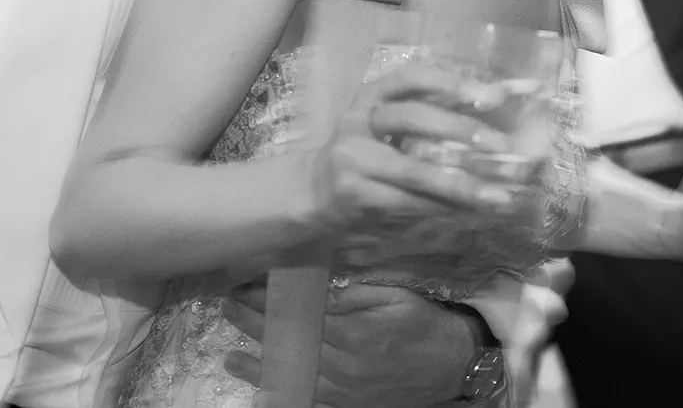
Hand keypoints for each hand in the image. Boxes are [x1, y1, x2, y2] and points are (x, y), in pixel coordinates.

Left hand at [220, 281, 476, 407]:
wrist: (454, 364)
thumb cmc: (424, 322)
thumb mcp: (393, 295)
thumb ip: (352, 295)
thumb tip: (314, 289)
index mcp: (351, 332)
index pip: (296, 315)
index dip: (266, 301)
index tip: (244, 287)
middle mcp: (342, 365)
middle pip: (287, 344)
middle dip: (253, 325)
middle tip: (228, 308)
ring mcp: (344, 390)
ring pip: (292, 377)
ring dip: (258, 367)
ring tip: (230, 359)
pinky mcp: (349, 405)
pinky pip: (312, 403)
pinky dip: (287, 397)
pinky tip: (265, 392)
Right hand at [304, 61, 521, 245]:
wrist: (314, 192)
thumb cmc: (363, 153)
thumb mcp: (383, 125)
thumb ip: (424, 117)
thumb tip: (490, 113)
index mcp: (369, 96)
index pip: (409, 76)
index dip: (448, 81)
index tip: (490, 94)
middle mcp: (357, 121)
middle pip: (413, 117)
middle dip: (460, 129)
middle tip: (500, 146)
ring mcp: (354, 159)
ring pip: (415, 170)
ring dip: (461, 183)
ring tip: (498, 195)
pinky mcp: (357, 194)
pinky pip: (409, 201)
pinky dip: (443, 208)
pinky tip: (469, 211)